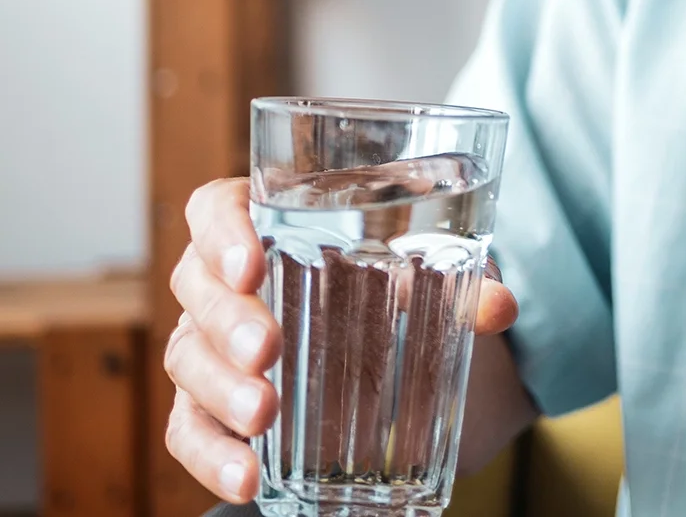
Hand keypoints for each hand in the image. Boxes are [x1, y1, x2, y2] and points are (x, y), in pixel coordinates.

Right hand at [162, 177, 521, 502]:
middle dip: (228, 320)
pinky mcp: (216, 408)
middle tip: (267, 350)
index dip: (222, 232)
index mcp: (266, 220)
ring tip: (263, 414)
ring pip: (187, 360)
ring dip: (220, 389)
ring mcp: (213, 346)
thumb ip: (463, 281)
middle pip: (196, 285)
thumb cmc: (404, 285)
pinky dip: (211, 456)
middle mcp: (226, 280)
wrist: (412, 350)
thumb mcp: (435, 271)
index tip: (251, 264)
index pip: (217, 207)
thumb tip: (498, 307)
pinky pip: (190, 431)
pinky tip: (245, 477)